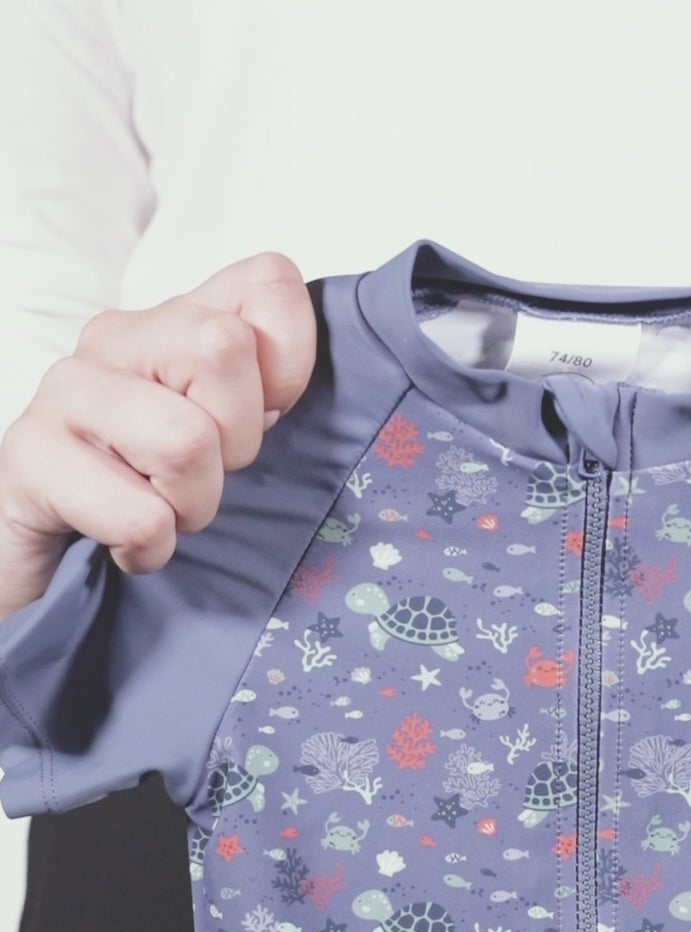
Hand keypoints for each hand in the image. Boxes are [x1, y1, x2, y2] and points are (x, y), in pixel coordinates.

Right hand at [0, 251, 317, 618]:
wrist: (38, 559)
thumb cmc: (143, 495)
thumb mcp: (225, 438)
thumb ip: (272, 392)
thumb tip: (329, 388)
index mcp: (172, 320)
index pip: (268, 282)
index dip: (288, 364)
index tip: (261, 420)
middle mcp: (115, 339)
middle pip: (223, 349)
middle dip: (234, 443)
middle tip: (200, 476)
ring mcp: (65, 394)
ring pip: (185, 441)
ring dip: (189, 507)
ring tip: (161, 512)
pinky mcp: (31, 461)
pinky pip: (139, 513)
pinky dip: (149, 549)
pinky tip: (126, 546)